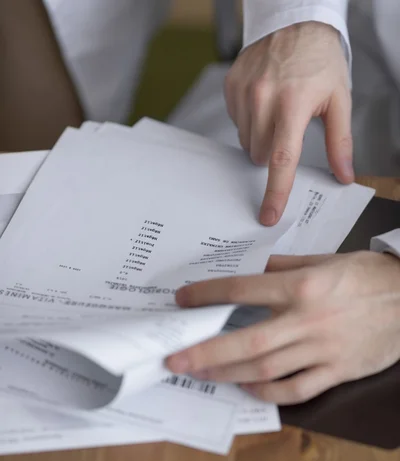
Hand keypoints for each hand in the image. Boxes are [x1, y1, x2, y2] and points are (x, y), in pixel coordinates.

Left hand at [166, 252, 399, 404]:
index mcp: (303, 287)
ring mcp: (323, 350)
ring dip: (229, 373)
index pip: (243, 291)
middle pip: (247, 341)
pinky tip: (248, 388)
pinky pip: (297, 389)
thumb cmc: (368, 275)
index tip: (183, 300)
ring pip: (266, 369)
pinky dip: (269, 393)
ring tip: (202, 374)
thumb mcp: (326, 260)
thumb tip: (253, 269)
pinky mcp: (338, 371)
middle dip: (206, 352)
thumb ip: (285, 265)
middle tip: (175, 359)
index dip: (208, 296)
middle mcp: (308, 320)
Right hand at [224, 22, 352, 224]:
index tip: (269, 215)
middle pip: (261, 156)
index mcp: (293, 103)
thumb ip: (340, 142)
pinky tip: (263, 102)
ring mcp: (243, 92)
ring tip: (276, 112)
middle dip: (274, 154)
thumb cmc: (319, 60)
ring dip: (261, 139)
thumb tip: (344, 175)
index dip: (275, 192)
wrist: (294, 22)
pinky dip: (250, 121)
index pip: (282, 159)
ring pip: (247, 143)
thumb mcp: (339, 99)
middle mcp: (263, 98)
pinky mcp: (231, 87)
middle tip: (289, 130)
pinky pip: (236, 123)